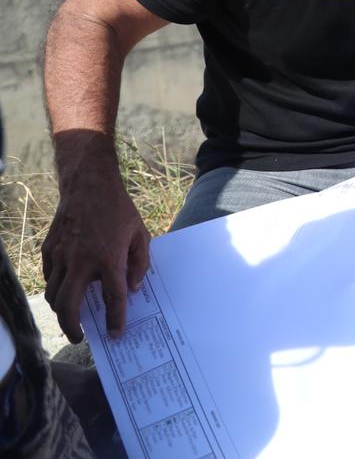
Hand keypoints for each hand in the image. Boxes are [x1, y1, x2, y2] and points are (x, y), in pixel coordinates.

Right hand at [42, 181, 149, 341]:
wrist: (89, 185)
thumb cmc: (118, 209)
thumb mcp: (140, 234)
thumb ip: (140, 263)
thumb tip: (133, 288)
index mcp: (108, 258)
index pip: (112, 298)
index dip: (115, 319)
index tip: (116, 334)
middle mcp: (80, 260)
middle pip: (68, 306)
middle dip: (72, 327)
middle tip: (80, 336)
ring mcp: (61, 256)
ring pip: (53, 295)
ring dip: (61, 311)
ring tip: (73, 317)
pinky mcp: (49, 250)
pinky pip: (48, 278)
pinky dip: (56, 289)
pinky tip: (66, 290)